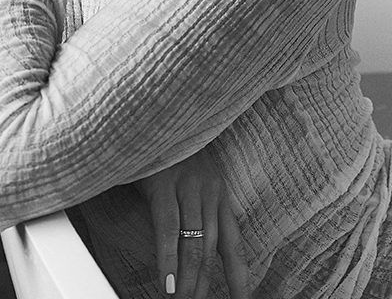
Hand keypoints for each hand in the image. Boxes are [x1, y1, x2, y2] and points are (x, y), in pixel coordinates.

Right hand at [138, 149, 248, 298]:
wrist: (150, 110)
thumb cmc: (163, 146)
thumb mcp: (188, 175)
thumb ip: (192, 205)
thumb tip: (188, 240)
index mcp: (218, 191)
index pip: (234, 242)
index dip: (240, 274)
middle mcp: (209, 190)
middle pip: (212, 249)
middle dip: (206, 284)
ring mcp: (188, 186)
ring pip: (194, 244)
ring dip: (188, 280)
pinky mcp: (164, 184)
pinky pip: (168, 229)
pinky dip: (168, 260)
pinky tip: (167, 284)